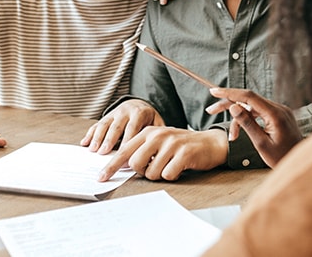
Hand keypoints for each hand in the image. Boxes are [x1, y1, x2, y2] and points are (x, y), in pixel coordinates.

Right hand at [80, 99, 163, 153]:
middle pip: (116, 127)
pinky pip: (96, 124)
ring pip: (104, 124)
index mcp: (139, 113)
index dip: (127, 143)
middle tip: (103, 152)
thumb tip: (157, 155)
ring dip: (97, 137)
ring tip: (93, 150)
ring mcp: (114, 113)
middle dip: (109, 140)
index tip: (124, 157)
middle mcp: (125, 111)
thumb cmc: (149, 120)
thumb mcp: (157, 124)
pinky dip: (90, 134)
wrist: (139, 105)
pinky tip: (84, 143)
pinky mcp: (106, 116)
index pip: (132, 129)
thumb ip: (156, 136)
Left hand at [97, 126, 227, 181]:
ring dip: (159, 175)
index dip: (111, 166)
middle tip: (155, 167)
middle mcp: (158, 135)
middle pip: (135, 164)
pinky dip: (172, 176)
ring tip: (170, 165)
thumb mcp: (159, 142)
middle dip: (142, 172)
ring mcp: (171, 143)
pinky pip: (168, 175)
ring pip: (151, 172)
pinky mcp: (184, 153)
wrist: (210, 143)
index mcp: (148, 132)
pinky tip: (179, 167)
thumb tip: (120, 166)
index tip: (101, 177)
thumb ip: (141, 150)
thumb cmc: (180, 146)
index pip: (124, 151)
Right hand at [206, 87, 301, 167]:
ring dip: (238, 118)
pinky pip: (259, 112)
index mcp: (275, 114)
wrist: (301, 163)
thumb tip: (233, 107)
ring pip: (252, 107)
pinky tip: (240, 133)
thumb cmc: (282, 158)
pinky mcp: (279, 115)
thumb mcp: (261, 144)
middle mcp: (279, 108)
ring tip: (231, 137)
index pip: (249, 97)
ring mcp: (280, 111)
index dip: (230, 93)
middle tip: (211, 110)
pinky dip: (248, 120)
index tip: (214, 91)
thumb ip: (247, 124)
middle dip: (229, 105)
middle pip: (248, 100)